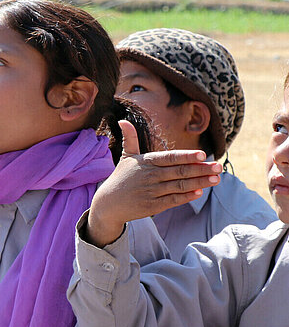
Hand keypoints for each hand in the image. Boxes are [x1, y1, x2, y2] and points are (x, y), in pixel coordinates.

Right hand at [86, 120, 221, 246]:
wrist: (108, 204)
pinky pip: (173, 200)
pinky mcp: (153, 206)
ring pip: (179, 186)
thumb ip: (130, 138)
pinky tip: (199, 192)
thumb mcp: (126, 157)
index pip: (170, 158)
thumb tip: (122, 120)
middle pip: (179, 172)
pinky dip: (186, 197)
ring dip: (199, 182)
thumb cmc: (120, 178)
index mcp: (147, 162)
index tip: (203, 155)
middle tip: (218, 167)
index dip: (186, 156)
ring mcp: (152, 192)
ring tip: (216, 179)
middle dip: (201, 169)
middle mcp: (150, 176)